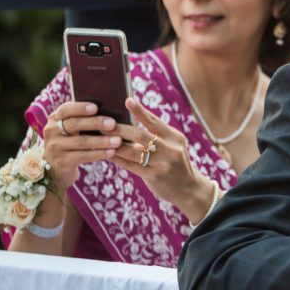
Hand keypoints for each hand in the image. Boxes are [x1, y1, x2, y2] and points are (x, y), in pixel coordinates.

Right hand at [43, 101, 121, 191]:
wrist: (56, 167)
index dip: (80, 108)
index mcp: (55, 118)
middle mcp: (52, 131)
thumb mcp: (72, 128)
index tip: (96, 107)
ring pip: (80, 142)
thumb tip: (110, 109)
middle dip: (95, 123)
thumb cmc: (72, 140)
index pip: (65, 109)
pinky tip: (111, 152)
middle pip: (74, 124)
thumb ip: (84, 118)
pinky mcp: (62, 161)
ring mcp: (55, 147)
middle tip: (112, 124)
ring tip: (117, 140)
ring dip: (101, 141)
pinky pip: (83, 156)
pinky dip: (99, 153)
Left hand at [108, 97, 213, 222]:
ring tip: (100, 138)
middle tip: (104, 124)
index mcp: (175, 137)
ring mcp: (163, 163)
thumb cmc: (175, 163)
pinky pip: (131, 165)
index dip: (140, 111)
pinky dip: (118, 158)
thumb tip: (128, 125)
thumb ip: (156, 137)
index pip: (155, 121)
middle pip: (141, 135)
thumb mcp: (172, 147)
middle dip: (120, 129)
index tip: (127, 100)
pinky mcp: (155, 176)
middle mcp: (170, 149)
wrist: (189, 188)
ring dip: (115, 144)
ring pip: (133, 151)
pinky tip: (107, 153)